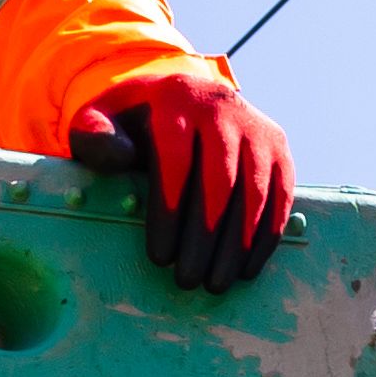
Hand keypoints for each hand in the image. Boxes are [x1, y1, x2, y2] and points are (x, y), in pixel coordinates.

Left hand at [70, 69, 297, 291]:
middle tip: (188, 281)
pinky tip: (247, 269)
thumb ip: (95, 135)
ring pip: (255, 192)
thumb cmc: (135, 121)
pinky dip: (266, 235)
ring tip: (216, 283)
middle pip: (220, 182)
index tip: (159, 257)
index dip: (169, 213)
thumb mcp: (102, 118)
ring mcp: (255, 128)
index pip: (176, 162)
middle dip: (204, 237)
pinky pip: (280, 195)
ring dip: (237, 244)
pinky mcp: (278, 147)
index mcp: (176, 100)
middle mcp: (222, 108)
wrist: (184, 93)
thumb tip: (118, 156)